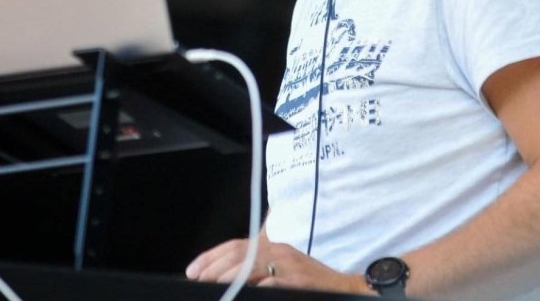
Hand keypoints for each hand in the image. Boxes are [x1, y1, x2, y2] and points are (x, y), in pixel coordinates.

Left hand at [186, 236, 367, 293]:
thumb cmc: (312, 282)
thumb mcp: (284, 269)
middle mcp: (279, 251)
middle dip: (214, 267)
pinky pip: (271, 284)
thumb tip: (230, 276)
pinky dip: (255, 289)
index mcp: (273, 247)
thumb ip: (260, 269)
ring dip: (228, 276)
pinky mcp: (299, 281)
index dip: (211, 256)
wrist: (347, 289)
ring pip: (251, 265)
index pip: (236, 246)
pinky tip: (241, 294)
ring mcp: (290, 266)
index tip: (193, 269)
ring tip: (213, 286)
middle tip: (197, 278)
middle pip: (239, 254)